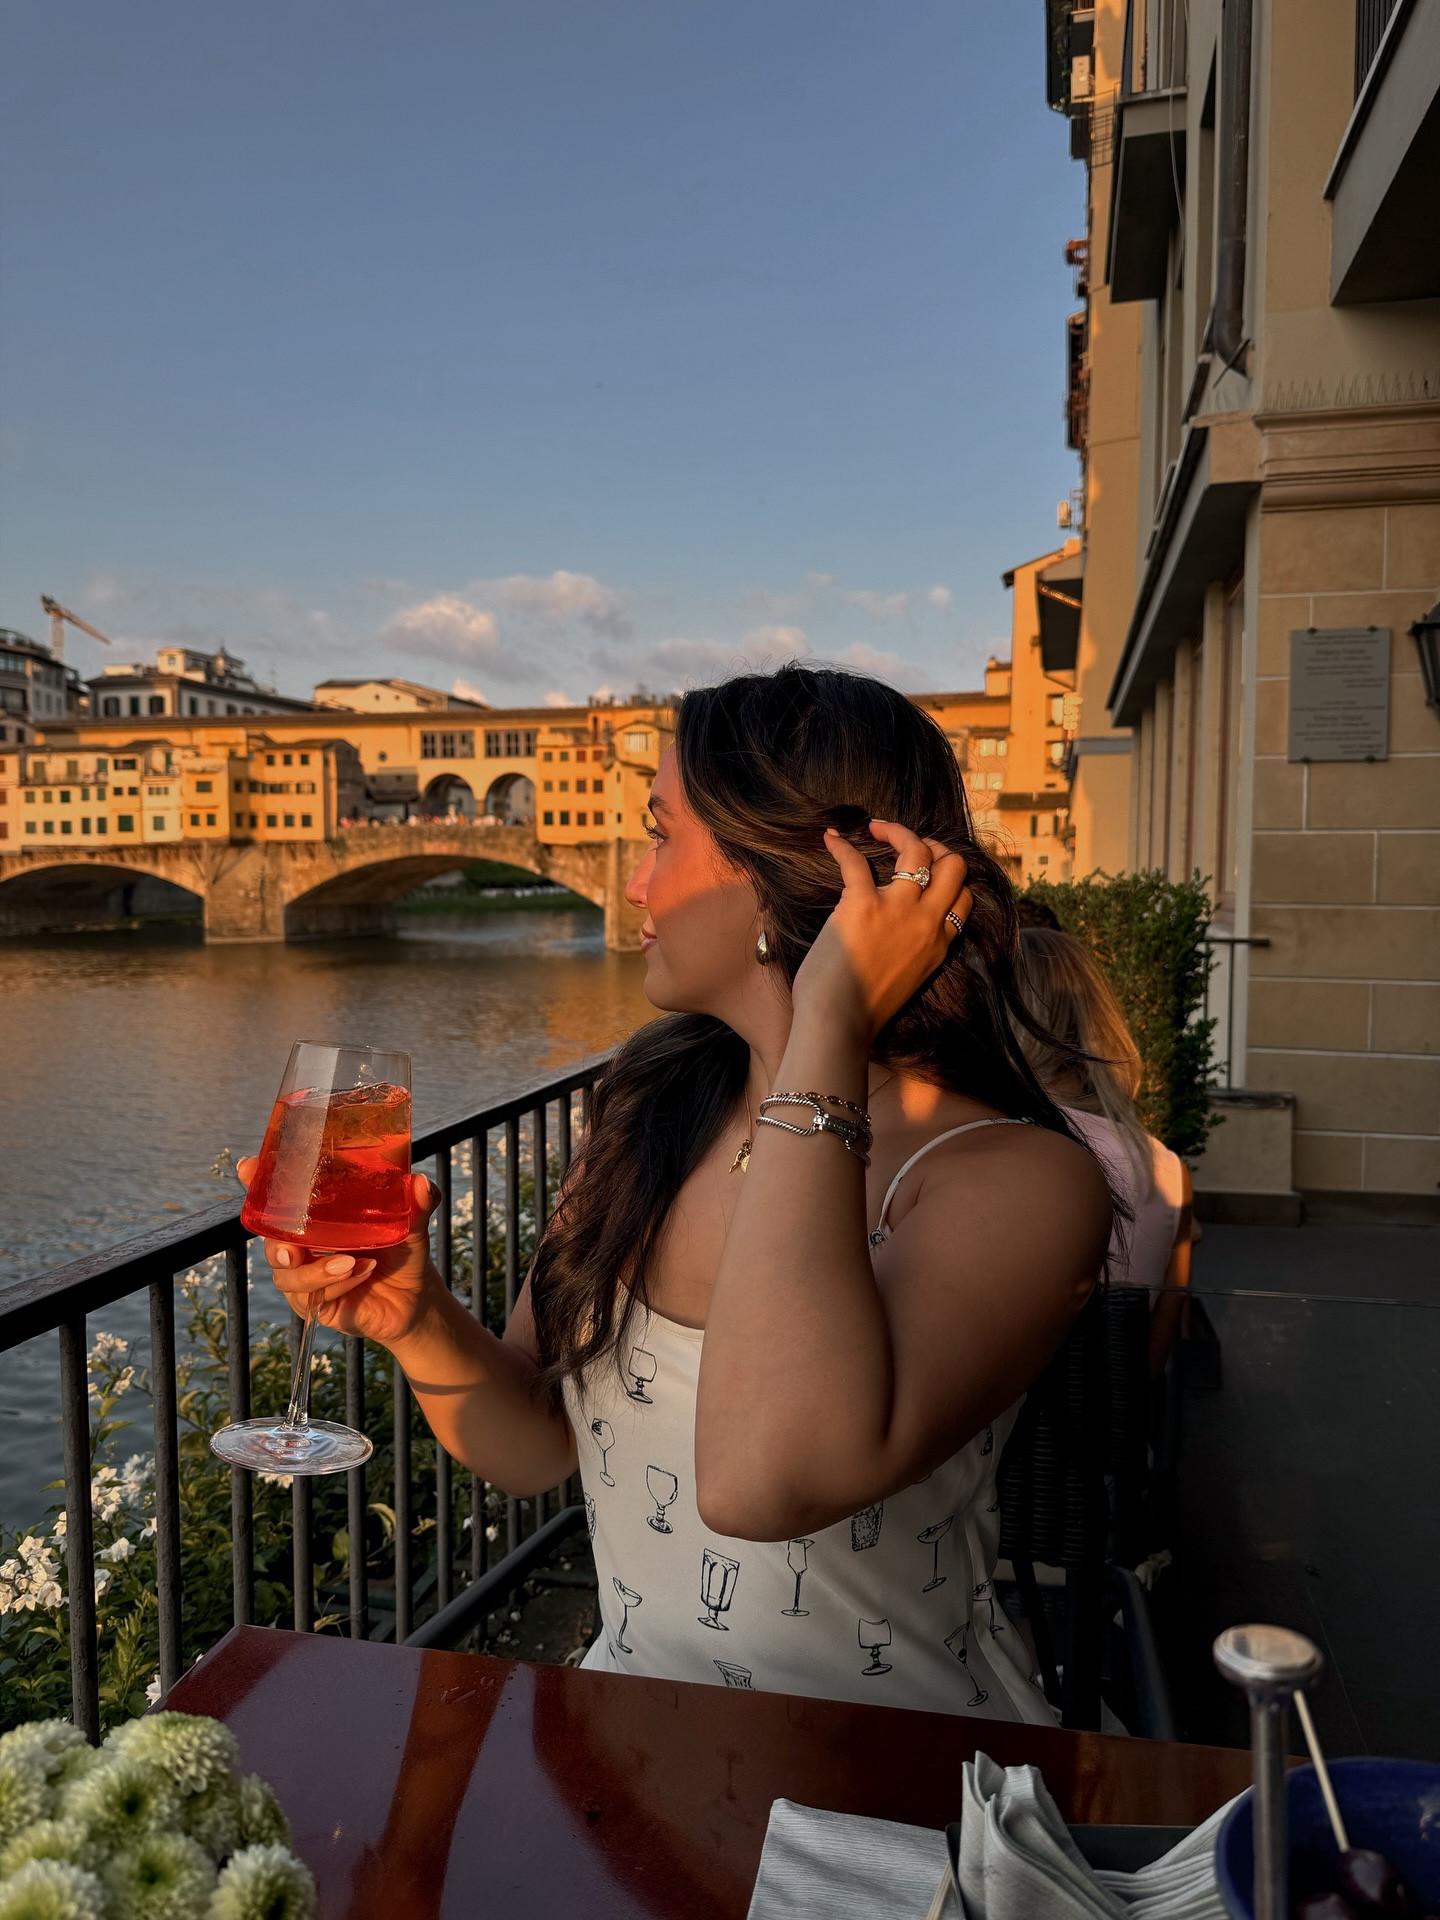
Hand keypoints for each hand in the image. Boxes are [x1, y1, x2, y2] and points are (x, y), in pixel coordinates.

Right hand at [236, 1157, 444, 1346]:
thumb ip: (417, 1204)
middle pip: (270, 1241)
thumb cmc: (404, 1252)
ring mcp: (306, 1277)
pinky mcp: (316, 1305)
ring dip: (314, 1270)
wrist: (416, 1298)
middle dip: (274, 1243)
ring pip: (286, 1276)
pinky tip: (362, 1272)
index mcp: (316, 1218)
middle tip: (293, 1247)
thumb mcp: (411, 1224)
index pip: (277, 1199)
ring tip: (348, 1262)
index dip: (257, 1183)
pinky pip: (311, 1298)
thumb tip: (421, 1183)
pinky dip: (336, 1286)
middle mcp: (304, 1245)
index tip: (247, 1166)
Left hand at [789, 820, 973, 1044]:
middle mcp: (927, 923)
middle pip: (954, 866)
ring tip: (876, 828)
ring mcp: (898, 910)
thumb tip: (896, 938)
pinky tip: (830, 838)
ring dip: (897, 831)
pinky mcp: (863, 904)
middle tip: (909, 845)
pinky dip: (841, 846)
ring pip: (918, 850)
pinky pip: (855, 861)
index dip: (950, 880)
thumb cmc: (863, 1012)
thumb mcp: (909, 981)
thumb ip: (915, 953)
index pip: (963, 899)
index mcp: (939, 945)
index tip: (929, 873)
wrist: (839, 1024)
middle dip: (936, 846)